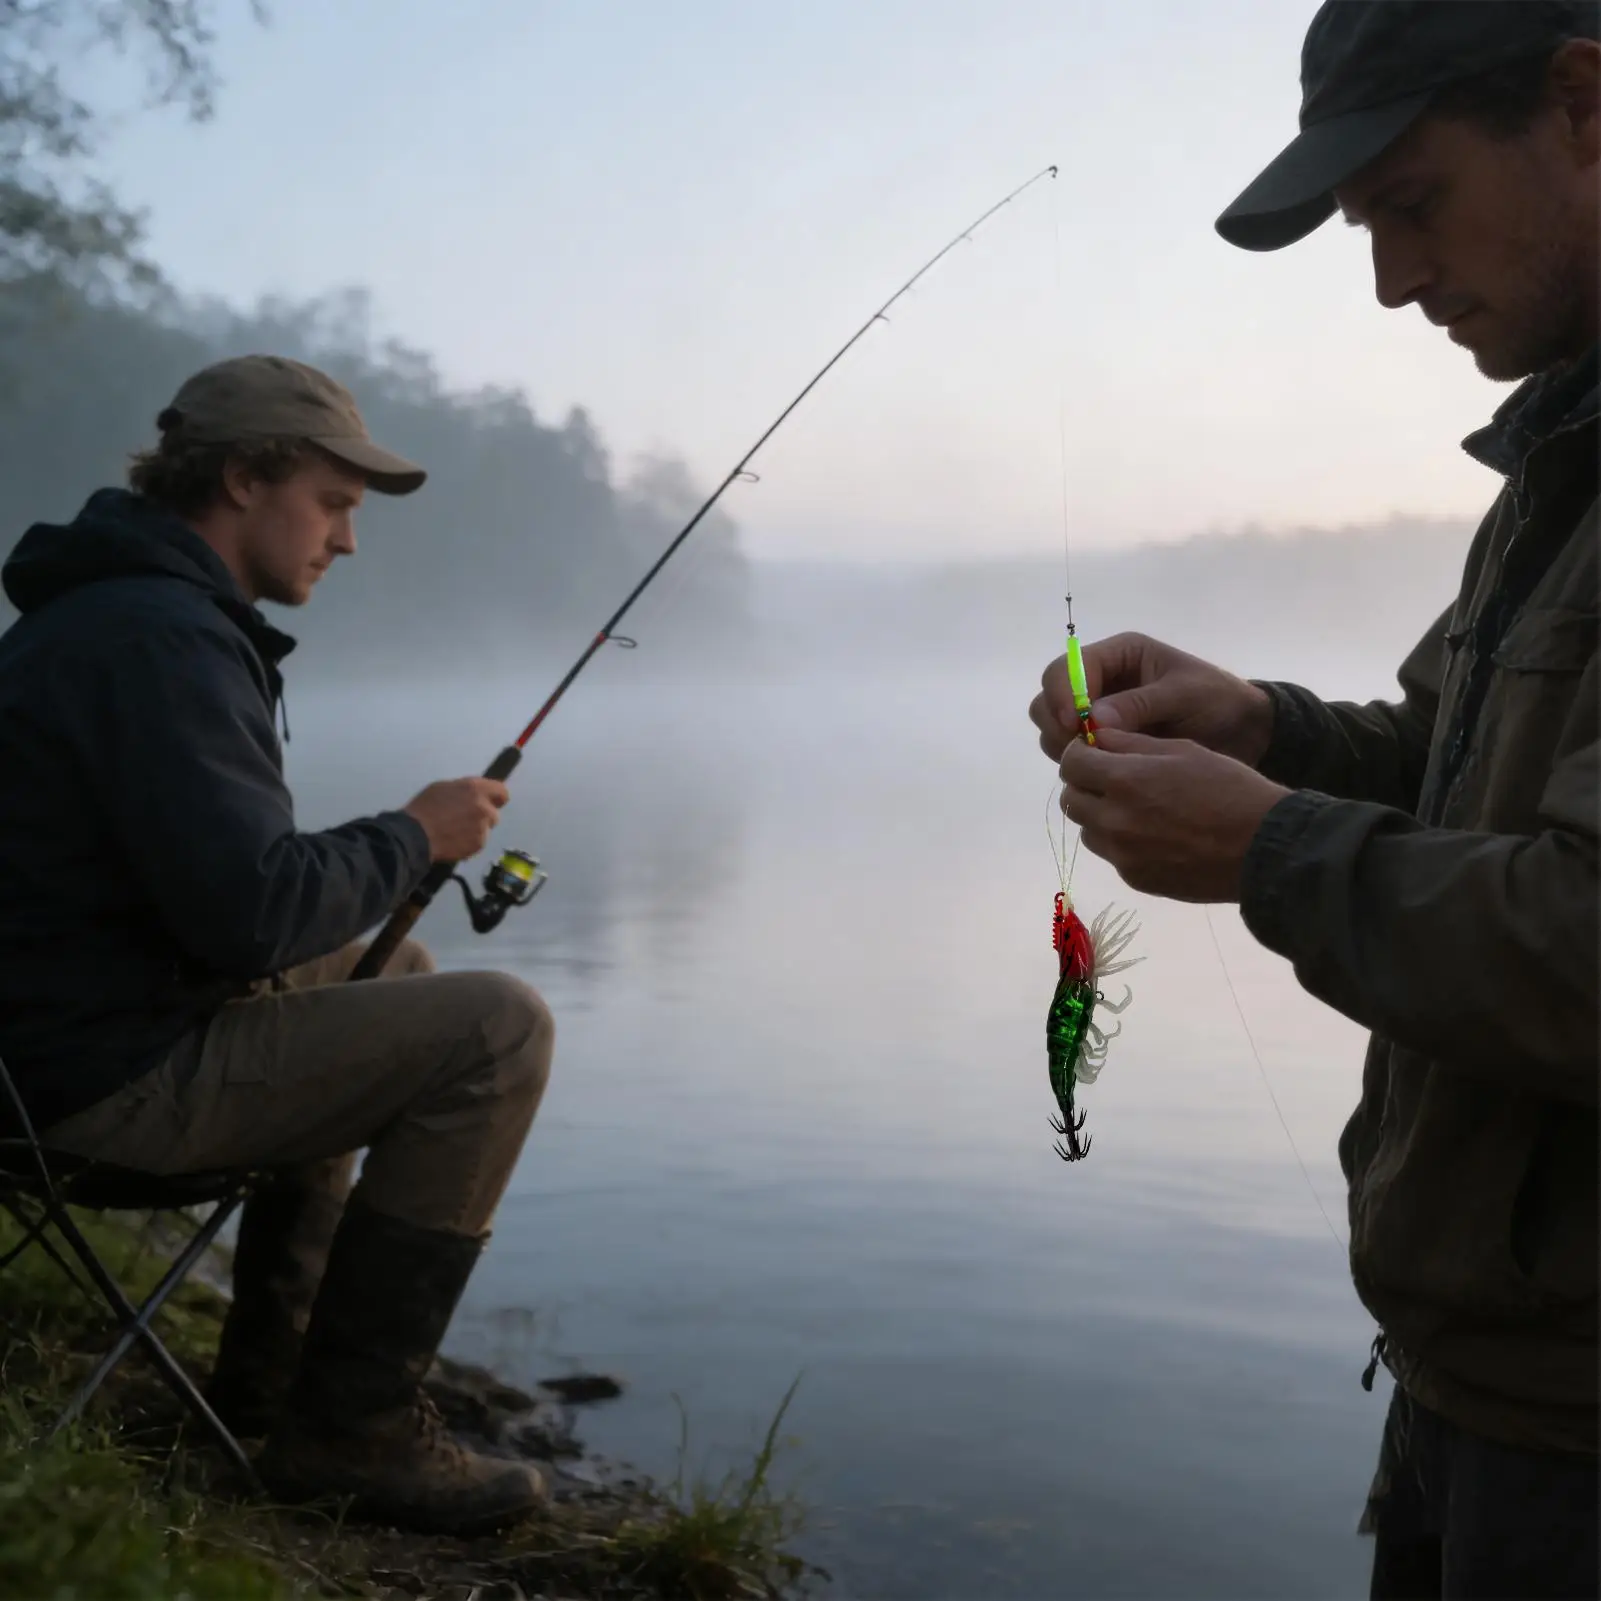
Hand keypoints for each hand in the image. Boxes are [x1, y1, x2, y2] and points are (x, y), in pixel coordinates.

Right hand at [402, 777, 509, 862]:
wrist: (415, 835)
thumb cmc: (424, 808)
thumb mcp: (443, 788)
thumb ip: (465, 790)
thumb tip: (474, 794)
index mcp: (475, 789)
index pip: (502, 792)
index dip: (496, 798)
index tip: (491, 802)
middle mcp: (484, 808)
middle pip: (494, 814)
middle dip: (483, 817)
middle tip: (464, 819)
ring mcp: (483, 828)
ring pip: (485, 829)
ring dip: (475, 830)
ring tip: (455, 832)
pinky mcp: (478, 845)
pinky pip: (478, 843)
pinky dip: (469, 843)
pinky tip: (454, 842)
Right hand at [1029, 632, 1274, 764]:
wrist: (1244, 734)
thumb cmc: (1218, 702)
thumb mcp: (1186, 694)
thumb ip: (1142, 703)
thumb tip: (1094, 718)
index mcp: (1117, 656)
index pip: (1065, 669)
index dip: (1061, 695)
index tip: (1075, 725)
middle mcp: (1099, 681)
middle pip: (1048, 697)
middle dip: (1056, 723)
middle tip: (1081, 750)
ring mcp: (1096, 714)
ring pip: (1052, 727)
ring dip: (1063, 746)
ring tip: (1095, 763)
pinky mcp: (1102, 743)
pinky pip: (1071, 752)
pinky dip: (1077, 763)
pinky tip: (1102, 773)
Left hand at [1058, 728, 1289, 902]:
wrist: (1264, 848)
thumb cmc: (1229, 788)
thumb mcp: (1183, 750)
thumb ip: (1131, 743)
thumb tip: (1094, 737)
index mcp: (1124, 781)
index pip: (1071, 763)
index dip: (1079, 753)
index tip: (1095, 752)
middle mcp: (1113, 820)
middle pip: (1072, 798)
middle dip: (1086, 784)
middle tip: (1112, 778)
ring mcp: (1121, 854)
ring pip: (1087, 829)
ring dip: (1099, 814)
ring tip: (1135, 808)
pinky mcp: (1134, 877)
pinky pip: (1111, 855)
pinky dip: (1120, 841)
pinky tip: (1153, 835)